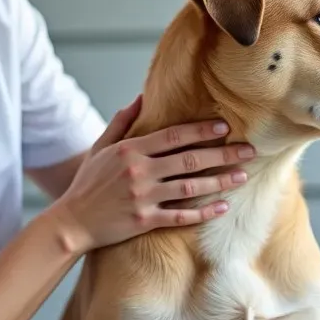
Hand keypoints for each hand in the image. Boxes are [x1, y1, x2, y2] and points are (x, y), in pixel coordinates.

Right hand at [49, 95, 255, 251]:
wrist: (71, 222)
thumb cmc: (87, 183)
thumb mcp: (100, 147)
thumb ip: (121, 122)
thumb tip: (140, 98)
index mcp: (130, 151)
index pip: (172, 136)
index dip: (200, 130)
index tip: (224, 127)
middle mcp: (139, 172)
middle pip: (188, 160)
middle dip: (222, 154)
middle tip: (249, 150)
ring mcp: (143, 198)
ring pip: (189, 187)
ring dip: (219, 181)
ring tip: (242, 176)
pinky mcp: (144, 221)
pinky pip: (180, 216)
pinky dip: (202, 212)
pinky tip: (222, 206)